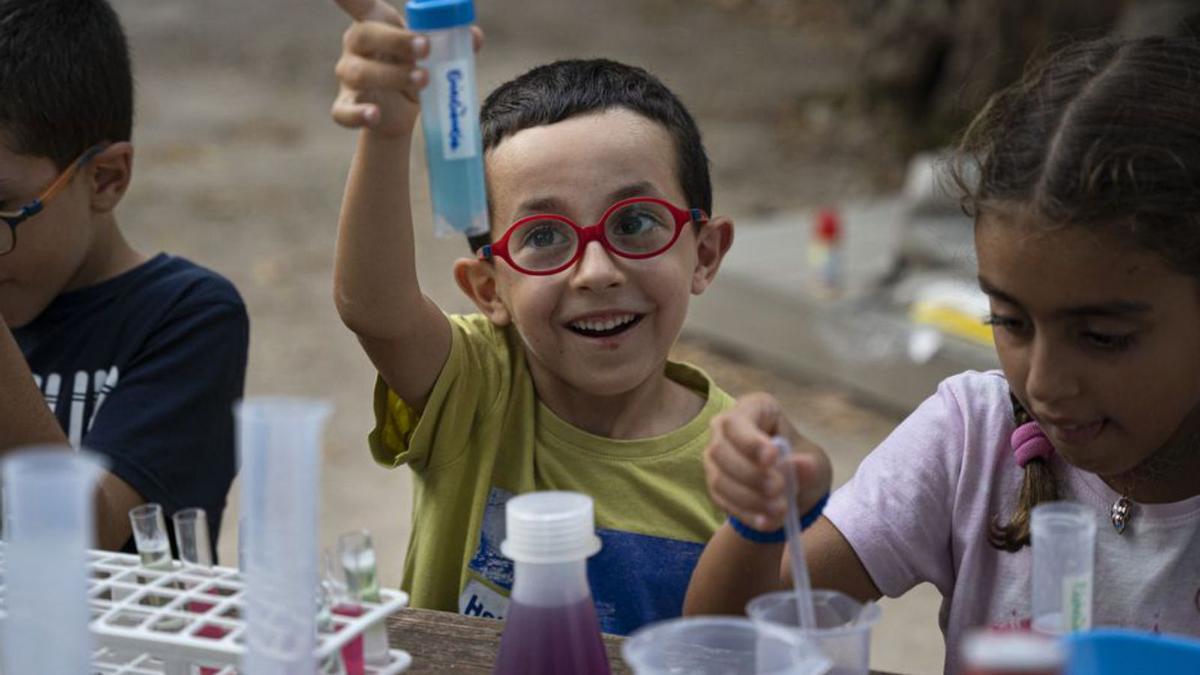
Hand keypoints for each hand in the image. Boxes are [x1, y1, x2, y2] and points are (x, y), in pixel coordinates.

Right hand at [331, 0, 482, 137]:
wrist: (402, 111)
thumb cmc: (414, 66)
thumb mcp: (432, 52)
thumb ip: (452, 40)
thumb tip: (473, 36)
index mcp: (374, 22)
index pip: (358, 2)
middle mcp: (356, 45)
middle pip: (364, 35)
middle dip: (396, 41)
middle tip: (425, 49)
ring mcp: (348, 75)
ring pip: (359, 73)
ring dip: (392, 76)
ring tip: (424, 80)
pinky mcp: (346, 105)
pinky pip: (342, 111)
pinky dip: (358, 114)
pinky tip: (374, 115)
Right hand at [704, 393, 832, 532]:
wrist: (793, 491)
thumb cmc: (802, 462)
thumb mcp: (815, 461)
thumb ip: (808, 464)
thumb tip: (804, 467)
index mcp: (753, 409)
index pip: (739, 422)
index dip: (751, 441)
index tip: (772, 459)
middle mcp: (726, 430)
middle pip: (721, 450)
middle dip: (750, 474)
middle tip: (779, 489)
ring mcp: (716, 458)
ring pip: (718, 477)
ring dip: (749, 497)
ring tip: (779, 510)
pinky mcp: (715, 485)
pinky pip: (722, 500)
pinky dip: (745, 513)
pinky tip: (767, 522)